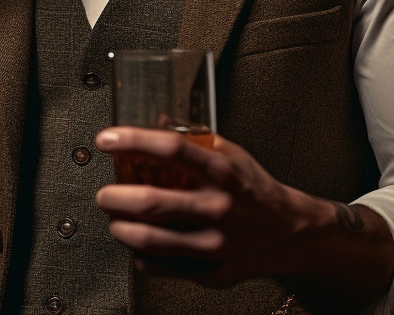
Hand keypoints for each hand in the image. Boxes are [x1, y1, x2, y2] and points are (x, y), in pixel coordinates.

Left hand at [95, 126, 304, 286]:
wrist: (290, 234)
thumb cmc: (254, 189)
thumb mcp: (231, 153)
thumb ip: (194, 139)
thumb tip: (157, 122)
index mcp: (222, 171)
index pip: (170, 148)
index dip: (133, 140)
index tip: (107, 139)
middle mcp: (218, 206)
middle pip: (152, 201)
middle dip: (115, 197)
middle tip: (103, 193)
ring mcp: (215, 243)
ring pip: (151, 239)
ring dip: (121, 228)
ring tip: (115, 220)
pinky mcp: (212, 272)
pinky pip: (161, 266)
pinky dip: (141, 255)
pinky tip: (139, 244)